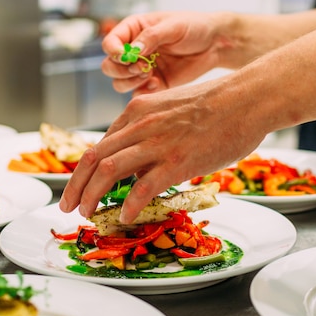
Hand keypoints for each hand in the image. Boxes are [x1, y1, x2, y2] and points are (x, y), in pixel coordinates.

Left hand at [59, 75, 265, 223]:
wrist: (247, 99)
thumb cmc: (217, 105)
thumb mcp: (171, 109)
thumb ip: (151, 132)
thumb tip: (141, 162)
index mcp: (137, 111)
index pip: (100, 144)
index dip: (84, 169)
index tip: (79, 185)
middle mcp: (140, 125)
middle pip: (94, 158)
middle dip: (75, 185)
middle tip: (68, 206)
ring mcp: (157, 143)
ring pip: (108, 171)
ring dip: (91, 195)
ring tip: (86, 213)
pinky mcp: (176, 161)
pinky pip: (142, 188)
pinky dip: (128, 205)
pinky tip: (125, 216)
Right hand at [101, 11, 229, 93]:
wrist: (214, 45)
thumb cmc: (194, 27)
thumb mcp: (173, 26)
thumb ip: (152, 37)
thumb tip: (134, 51)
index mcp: (134, 30)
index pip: (110, 43)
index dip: (114, 51)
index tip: (127, 55)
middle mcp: (133, 50)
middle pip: (109, 66)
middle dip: (122, 70)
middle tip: (143, 67)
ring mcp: (142, 69)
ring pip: (119, 83)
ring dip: (130, 82)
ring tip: (150, 74)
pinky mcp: (153, 84)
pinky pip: (137, 94)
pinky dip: (143, 92)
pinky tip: (158, 84)